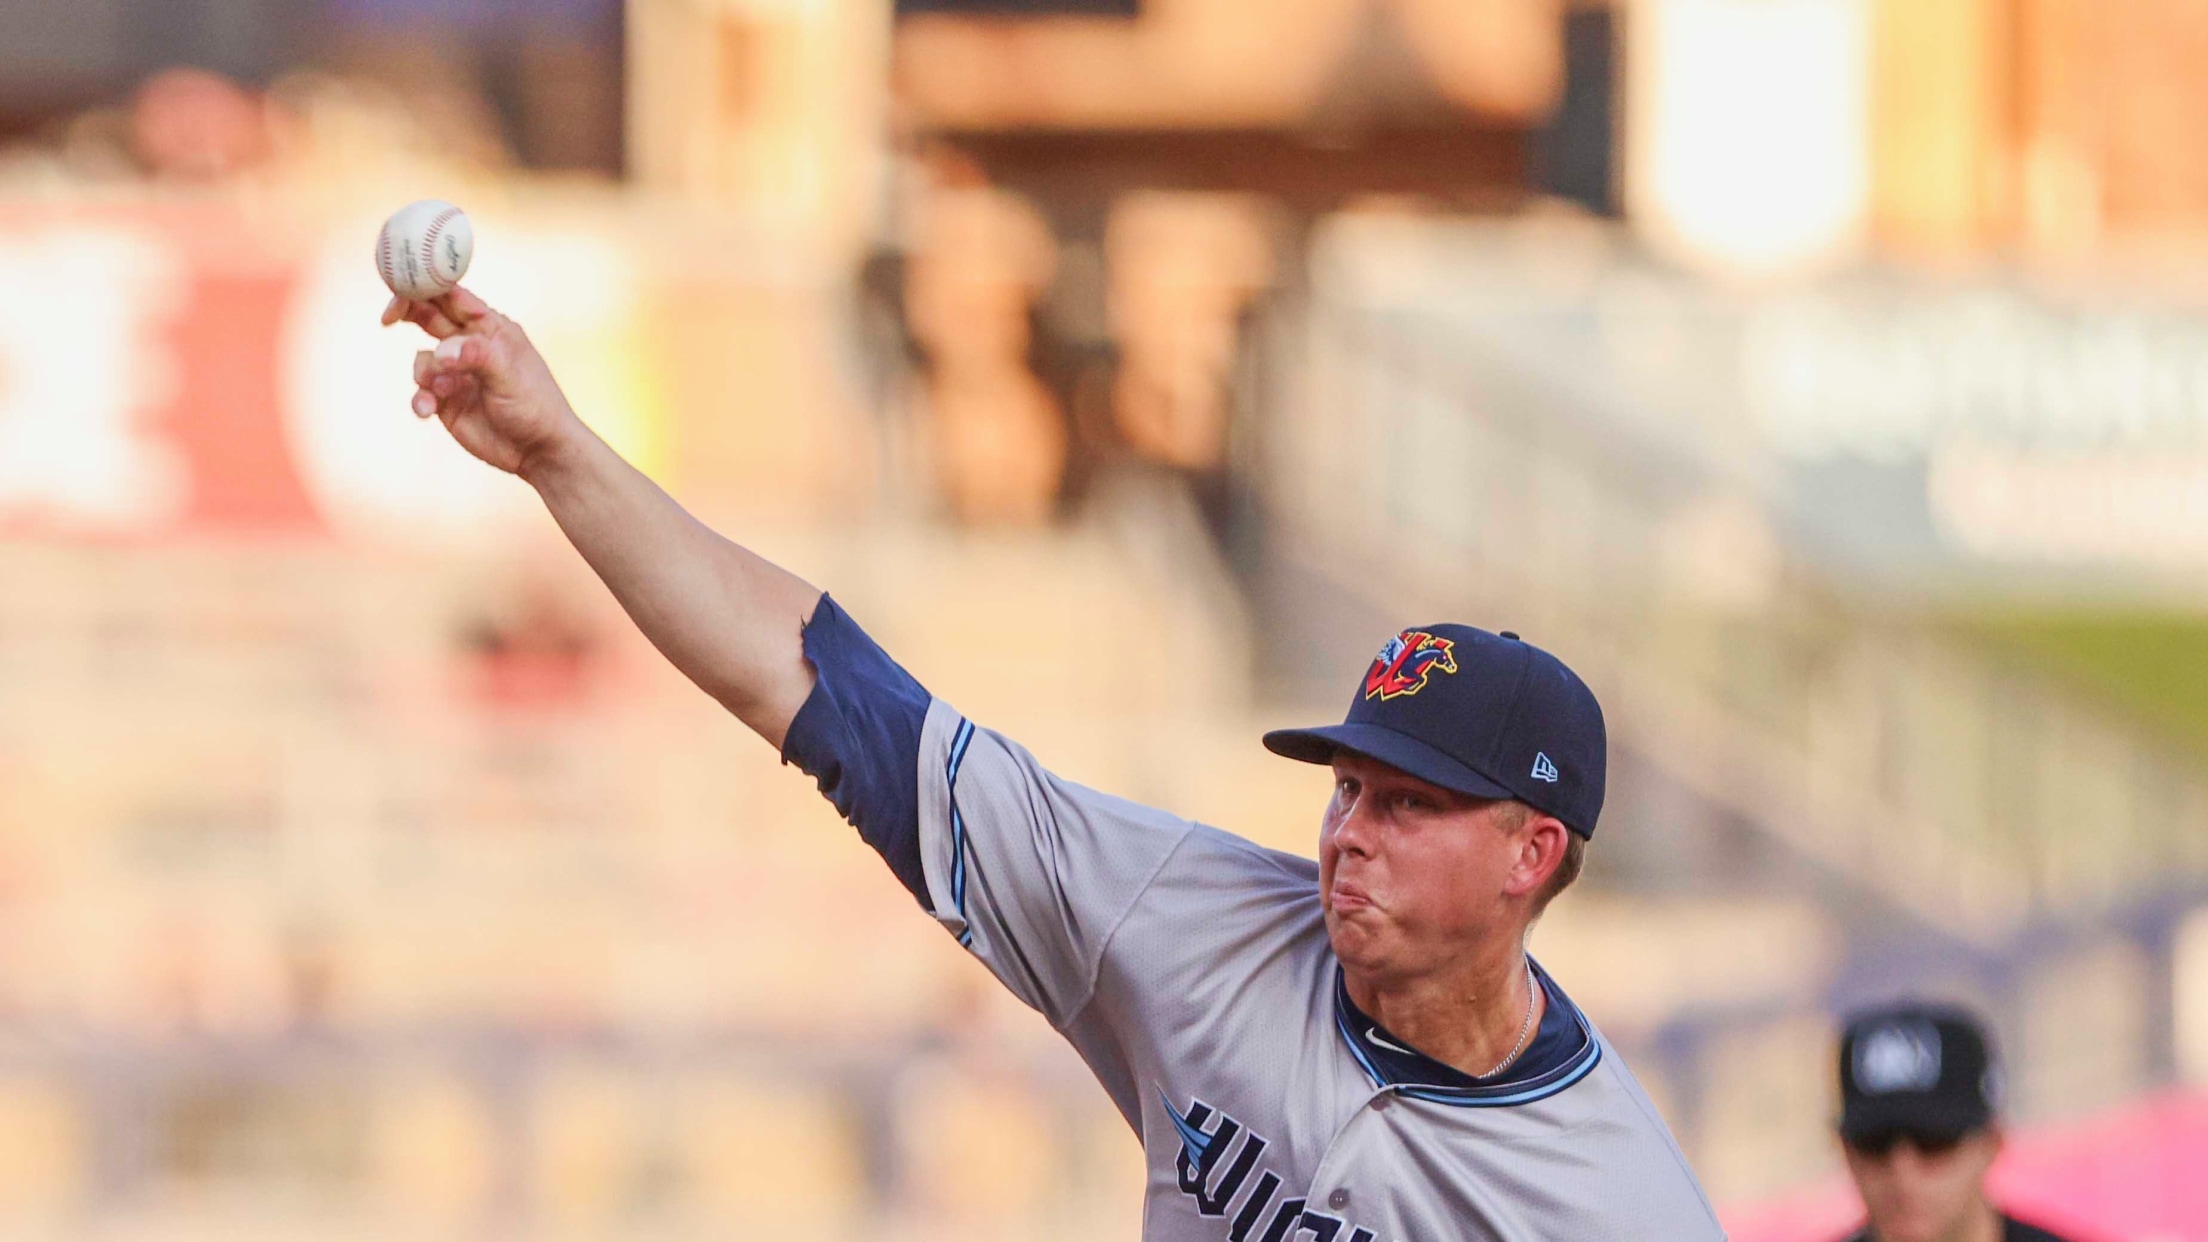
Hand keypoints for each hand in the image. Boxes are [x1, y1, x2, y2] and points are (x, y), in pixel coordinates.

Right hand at [383, 287, 582, 479]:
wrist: (538, 451)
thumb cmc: (535, 405)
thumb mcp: (510, 375)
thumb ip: (477, 356)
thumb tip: (441, 351)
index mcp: (490, 328)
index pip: (453, 296)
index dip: (426, 285)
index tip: (402, 286)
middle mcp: (470, 345)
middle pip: (429, 316)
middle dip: (407, 312)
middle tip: (389, 318)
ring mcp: (456, 372)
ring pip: (423, 359)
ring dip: (425, 374)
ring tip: (443, 392)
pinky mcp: (446, 400)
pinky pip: (421, 391)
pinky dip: (420, 399)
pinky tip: (427, 411)